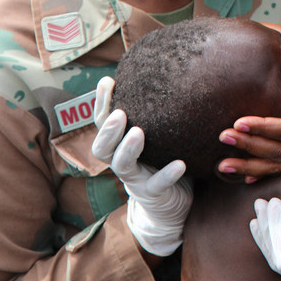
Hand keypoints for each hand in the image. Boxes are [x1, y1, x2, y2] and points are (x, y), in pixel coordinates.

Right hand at [91, 80, 191, 256]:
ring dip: (128, 149)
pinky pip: (158, 184)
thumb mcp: (157, 138)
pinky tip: (180, 164)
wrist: (170, 205)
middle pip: (102, 148)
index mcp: (119, 146)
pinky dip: (167, 174)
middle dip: (108, 130)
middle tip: (119, 113)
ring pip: (122, 166)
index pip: (102, 123)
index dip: (100, 103)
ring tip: (138, 133)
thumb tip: (165, 75)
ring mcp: (136, 180)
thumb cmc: (162, 161)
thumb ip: (155, 116)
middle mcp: (122, 162)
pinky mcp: (154, 194)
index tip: (107, 81)